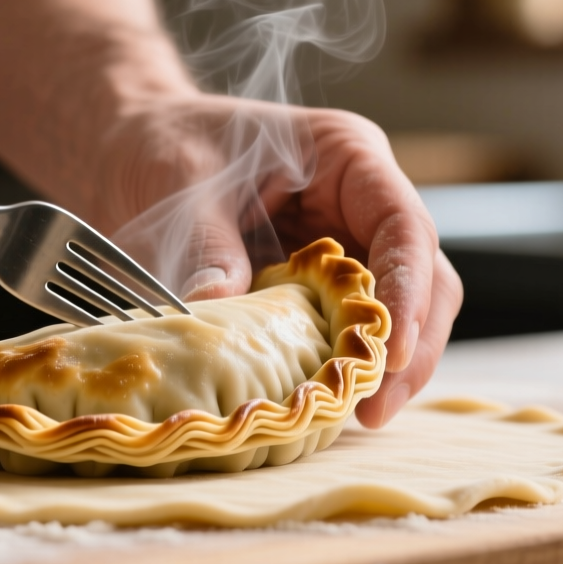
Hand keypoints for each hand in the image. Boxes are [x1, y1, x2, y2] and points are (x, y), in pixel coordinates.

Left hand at [0, 0, 458, 427]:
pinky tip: (330, 402)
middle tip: (373, 408)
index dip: (407, 292)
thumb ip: (207, 244)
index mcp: (348, 156)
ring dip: (389, 367)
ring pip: (405, 311)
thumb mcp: (182, 185)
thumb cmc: (167, 147)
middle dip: (410, 346)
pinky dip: (350, 366)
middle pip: (427, 277)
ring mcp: (353, 243)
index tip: (387, 353)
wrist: (135, 150)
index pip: (404, 227)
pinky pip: (356, 329)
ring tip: (358, 416)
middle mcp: (364, 201)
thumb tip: (218, 310)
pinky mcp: (327, 285)